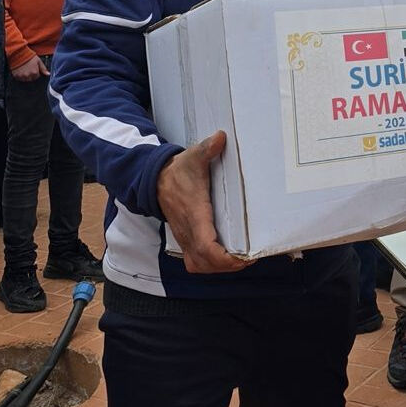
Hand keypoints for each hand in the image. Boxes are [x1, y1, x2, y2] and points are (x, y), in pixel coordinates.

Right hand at [11, 56, 47, 81]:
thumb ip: (43, 68)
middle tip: (29, 68)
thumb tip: (48, 74)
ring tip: (24, 69)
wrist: (18, 53)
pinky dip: (20, 75)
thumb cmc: (29, 56)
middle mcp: (28, 76)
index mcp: (34, 73)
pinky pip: (19, 78)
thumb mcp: (38, 61)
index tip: (34, 68)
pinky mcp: (15, 75)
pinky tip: (20, 70)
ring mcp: (21, 76)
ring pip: (25, 79)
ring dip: (25, 76)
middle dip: (31, 75)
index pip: (37, 76)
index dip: (36, 72)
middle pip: (31, 79)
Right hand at [156, 131, 250, 273]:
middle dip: (228, 266)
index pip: (206, 245)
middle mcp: (188, 231)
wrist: (155, 180)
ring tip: (240, 261)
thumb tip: (221, 137)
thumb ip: (207, 149)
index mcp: (194, 214)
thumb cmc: (178, 171)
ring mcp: (185, 238)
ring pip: (199, 265)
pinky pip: (196, 262)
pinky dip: (211, 266)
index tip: (243, 257)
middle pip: (205, 262)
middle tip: (250, 259)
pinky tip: (225, 260)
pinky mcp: (185, 240)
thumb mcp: (193, 157)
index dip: (224, 257)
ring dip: (220, 268)